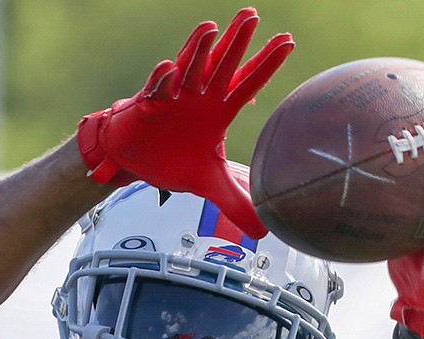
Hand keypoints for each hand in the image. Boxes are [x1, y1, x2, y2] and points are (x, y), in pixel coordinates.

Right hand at [77, 7, 292, 238]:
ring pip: (190, 68)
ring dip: (201, 50)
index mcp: (218, 111)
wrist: (135, 163)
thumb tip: (265, 231)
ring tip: (214, 29)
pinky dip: (163, 80)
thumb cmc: (172, 161)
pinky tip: (169, 68)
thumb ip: (236, 203)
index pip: (248, 84)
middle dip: (238, 42)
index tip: (288, 41)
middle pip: (223, 66)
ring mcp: (175, 97)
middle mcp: (200, 98)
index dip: (266, 64)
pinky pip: (157, 89)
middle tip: (254, 17)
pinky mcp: (149, 104)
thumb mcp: (209, 185)